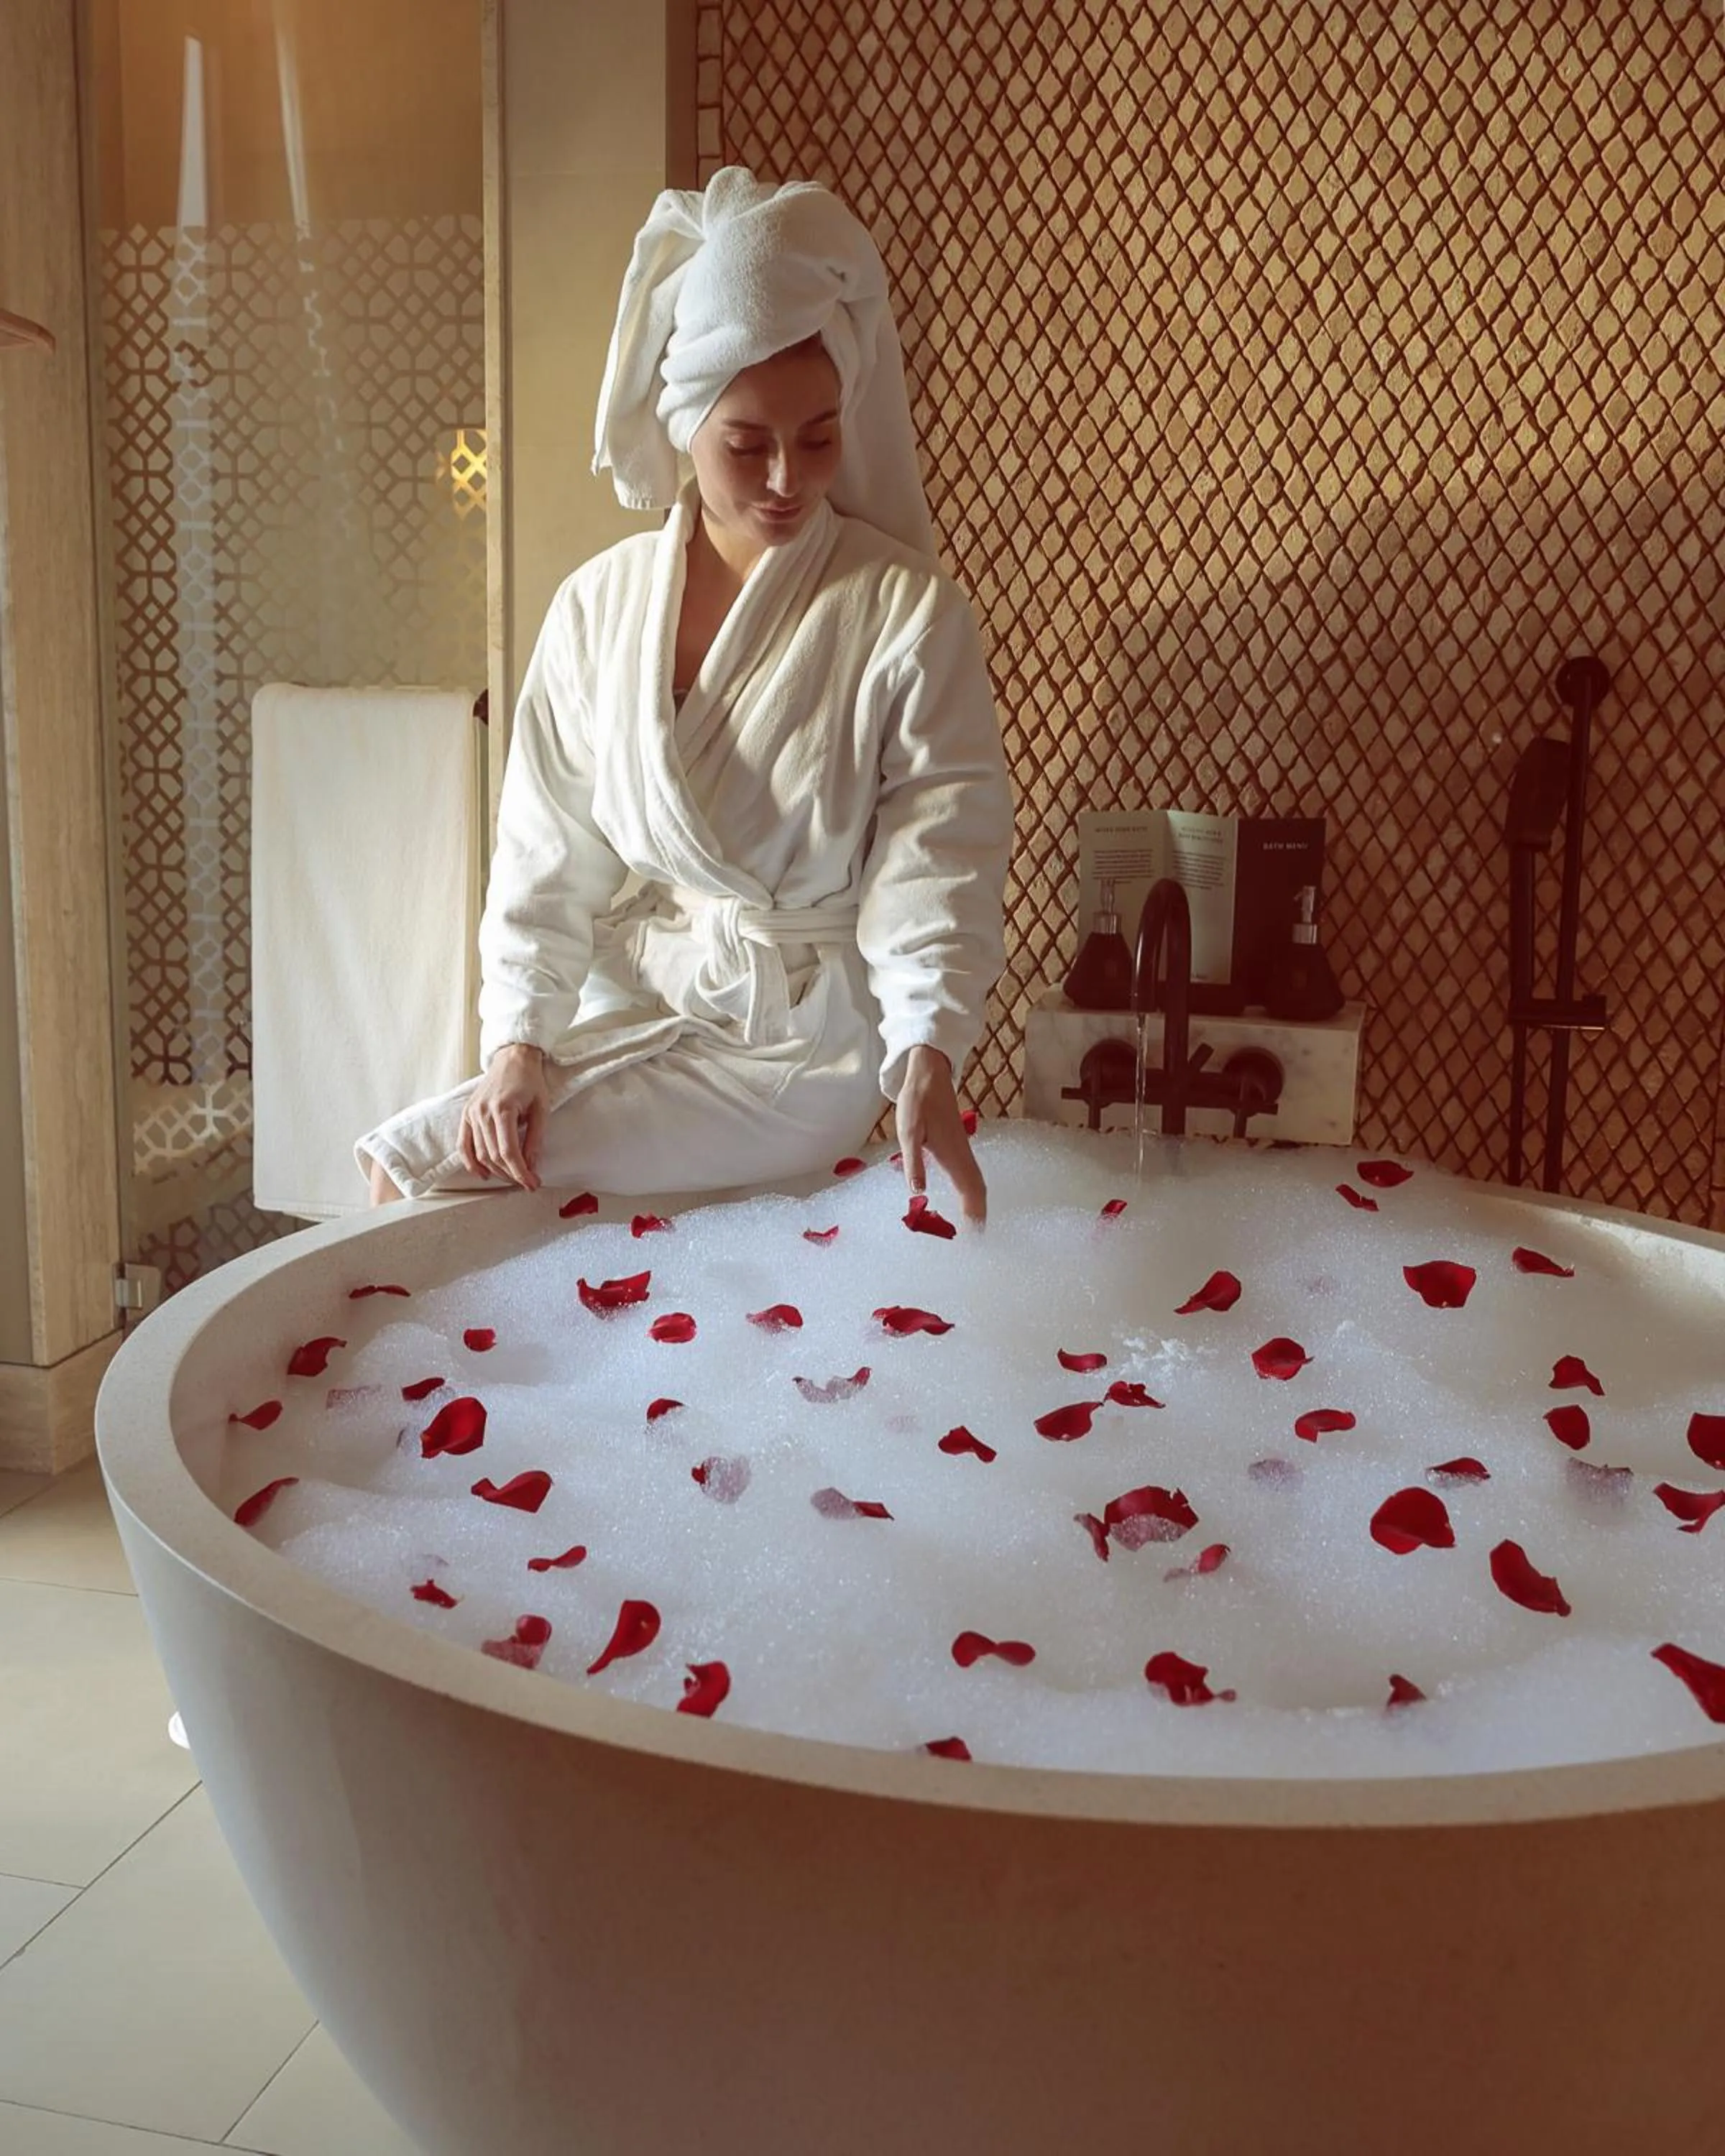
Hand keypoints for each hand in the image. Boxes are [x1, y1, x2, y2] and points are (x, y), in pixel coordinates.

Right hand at [460, 1044, 548, 1191]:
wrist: (513, 1058)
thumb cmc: (530, 1081)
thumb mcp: (541, 1109)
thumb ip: (535, 1138)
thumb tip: (531, 1165)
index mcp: (503, 1109)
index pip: (509, 1152)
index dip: (520, 1172)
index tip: (532, 1184)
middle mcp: (483, 1112)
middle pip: (494, 1156)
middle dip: (511, 1174)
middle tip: (527, 1181)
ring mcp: (471, 1113)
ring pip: (480, 1154)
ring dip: (496, 1171)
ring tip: (511, 1177)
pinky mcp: (466, 1114)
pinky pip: (463, 1145)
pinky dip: (471, 1163)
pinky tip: (483, 1174)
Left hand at [896, 1046, 985, 1228]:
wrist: (930, 1074)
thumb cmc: (917, 1102)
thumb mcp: (909, 1132)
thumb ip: (914, 1161)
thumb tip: (918, 1191)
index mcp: (952, 1155)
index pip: (969, 1190)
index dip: (974, 1214)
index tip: (975, 1235)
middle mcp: (962, 1155)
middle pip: (977, 1189)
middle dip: (979, 1214)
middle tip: (978, 1238)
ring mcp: (963, 1150)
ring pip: (976, 1181)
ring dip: (977, 1203)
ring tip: (975, 1225)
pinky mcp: (958, 1146)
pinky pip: (970, 1174)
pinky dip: (972, 1190)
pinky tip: (966, 1197)